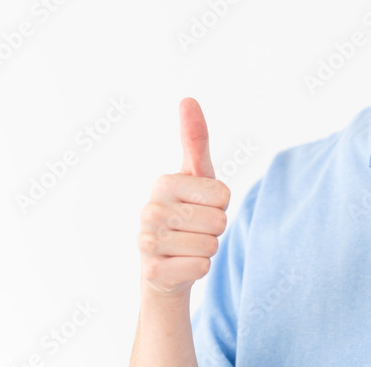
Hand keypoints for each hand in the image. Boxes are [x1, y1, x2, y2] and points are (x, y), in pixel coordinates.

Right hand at [137, 97, 230, 298]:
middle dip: (215, 228)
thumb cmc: (188, 212)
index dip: (221, 204)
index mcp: (163, 183)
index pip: (223, 194)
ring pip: (211, 245)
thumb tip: (188, 98)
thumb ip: (195, 139)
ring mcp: (146, 242)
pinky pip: (201, 268)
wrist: (165, 266)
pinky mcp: (152, 272)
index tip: (201, 206)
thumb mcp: (197, 175)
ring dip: (206, 249)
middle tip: (194, 229)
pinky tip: (181, 265)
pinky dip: (199, 269)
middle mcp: (150, 210)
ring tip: (187, 246)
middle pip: (219, 221)